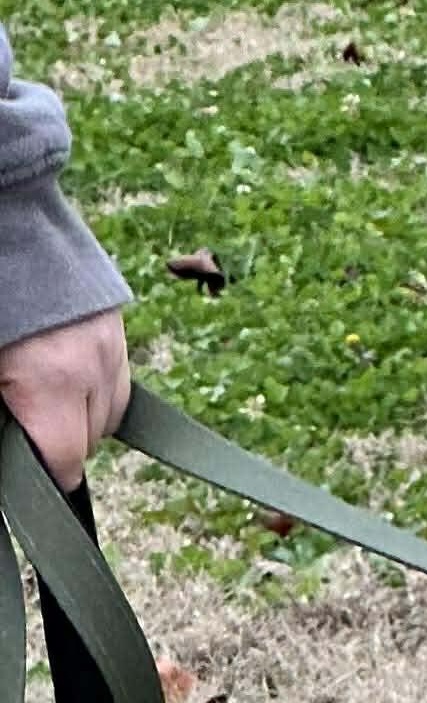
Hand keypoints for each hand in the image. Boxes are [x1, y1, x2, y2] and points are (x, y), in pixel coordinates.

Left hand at [0, 309, 130, 489]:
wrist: (7, 207)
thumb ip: (10, 402)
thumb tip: (21, 434)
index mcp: (51, 380)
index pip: (64, 460)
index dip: (47, 473)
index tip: (31, 473)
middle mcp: (94, 369)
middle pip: (90, 440)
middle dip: (60, 438)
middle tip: (24, 416)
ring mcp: (112, 347)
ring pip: (109, 414)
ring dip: (82, 415)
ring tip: (44, 392)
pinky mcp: (117, 327)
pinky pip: (116, 378)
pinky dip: (95, 386)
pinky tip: (65, 370)